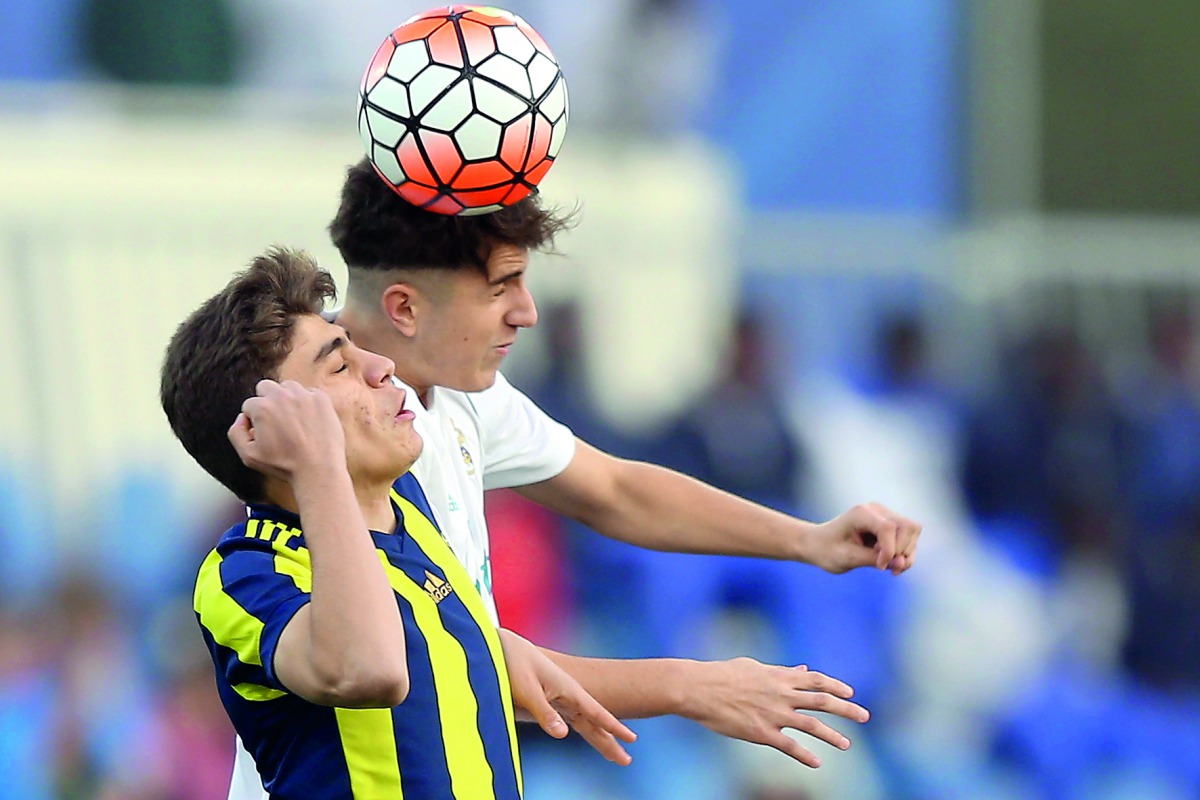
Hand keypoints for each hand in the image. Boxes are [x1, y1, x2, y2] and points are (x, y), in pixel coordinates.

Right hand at [227, 379, 345, 482]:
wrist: (318, 469)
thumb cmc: (284, 465)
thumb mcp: (248, 455)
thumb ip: (236, 433)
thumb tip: (242, 418)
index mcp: (262, 407)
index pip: (249, 405)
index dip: (253, 420)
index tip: (263, 432)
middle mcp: (282, 396)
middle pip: (265, 387)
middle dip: (266, 402)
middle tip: (274, 421)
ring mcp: (304, 395)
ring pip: (287, 387)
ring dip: (286, 399)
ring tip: (291, 419)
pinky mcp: (321, 398)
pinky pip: (308, 392)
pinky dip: (306, 403)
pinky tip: (307, 420)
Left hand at [498, 629, 636, 764]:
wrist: (506, 647)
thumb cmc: (515, 665)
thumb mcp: (528, 690)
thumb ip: (545, 712)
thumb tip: (563, 735)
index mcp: (569, 690)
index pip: (596, 713)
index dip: (613, 727)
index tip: (632, 738)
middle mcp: (570, 695)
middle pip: (595, 723)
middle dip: (611, 741)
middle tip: (627, 760)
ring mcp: (562, 698)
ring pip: (587, 724)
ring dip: (600, 739)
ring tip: (614, 754)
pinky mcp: (552, 701)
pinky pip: (575, 720)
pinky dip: (587, 730)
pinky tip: (592, 734)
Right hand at [683, 658, 868, 768]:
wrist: (699, 688)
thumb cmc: (723, 674)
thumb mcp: (753, 666)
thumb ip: (780, 670)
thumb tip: (801, 669)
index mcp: (779, 676)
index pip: (816, 680)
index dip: (836, 686)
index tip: (850, 693)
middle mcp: (782, 694)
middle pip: (822, 701)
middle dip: (846, 709)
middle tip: (864, 716)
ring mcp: (774, 714)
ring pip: (812, 725)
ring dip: (832, 735)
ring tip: (847, 744)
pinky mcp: (762, 733)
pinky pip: (789, 746)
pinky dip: (805, 756)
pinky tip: (817, 764)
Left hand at [807, 502, 920, 574]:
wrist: (818, 544)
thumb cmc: (827, 550)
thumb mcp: (847, 558)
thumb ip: (874, 559)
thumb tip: (901, 562)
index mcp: (861, 513)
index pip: (889, 528)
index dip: (890, 551)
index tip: (879, 568)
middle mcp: (876, 510)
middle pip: (908, 527)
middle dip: (902, 551)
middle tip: (887, 569)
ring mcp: (884, 515)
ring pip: (912, 531)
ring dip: (906, 553)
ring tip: (889, 567)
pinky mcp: (889, 525)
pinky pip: (908, 537)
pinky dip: (904, 553)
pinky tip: (889, 563)